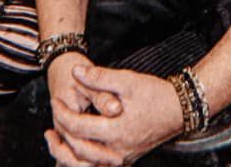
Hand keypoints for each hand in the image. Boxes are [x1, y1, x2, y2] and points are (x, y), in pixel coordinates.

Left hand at [45, 64, 183, 165]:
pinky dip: (84, 160)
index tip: (54, 101)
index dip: (62, 114)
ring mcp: (123, 158)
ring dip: (69, 156)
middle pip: (78, 154)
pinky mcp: (126, 158)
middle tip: (49, 125)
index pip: (78, 128)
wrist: (180, 109)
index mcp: (116, 131)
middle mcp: (118, 151)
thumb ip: (99, 77)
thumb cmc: (155, 94)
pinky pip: (99, 166)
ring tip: (57, 141)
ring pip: (88, 166)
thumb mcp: (127, 80)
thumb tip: (76, 73)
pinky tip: (76, 149)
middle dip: (60, 140)